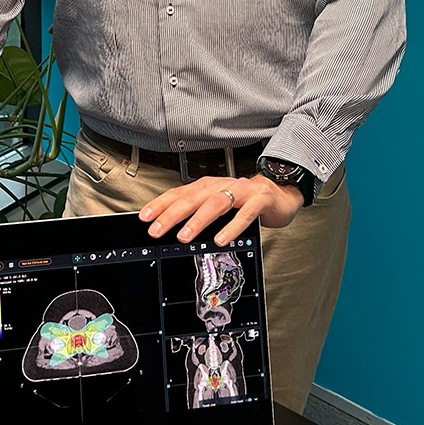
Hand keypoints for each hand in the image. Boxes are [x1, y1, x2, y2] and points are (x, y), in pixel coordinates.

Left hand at [139, 174, 303, 246]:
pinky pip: (245, 213)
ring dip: (198, 220)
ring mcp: (242, 191)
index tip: (145, 217)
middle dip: (172, 214)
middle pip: (193, 198)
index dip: (161, 204)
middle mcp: (222, 185)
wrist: (279, 192)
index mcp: (209, 186)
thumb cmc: (245, 201)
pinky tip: (220, 239)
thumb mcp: (219, 204)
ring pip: (216, 203)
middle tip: (156, 230)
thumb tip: (173, 229)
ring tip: (184, 236)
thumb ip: (199, 213)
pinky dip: (231, 227)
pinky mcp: (260, 200)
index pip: (180, 193)